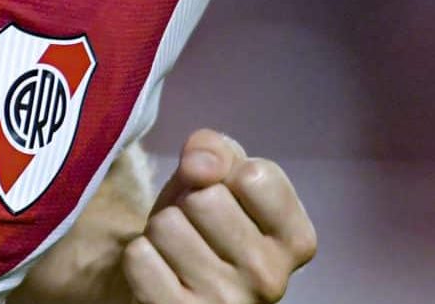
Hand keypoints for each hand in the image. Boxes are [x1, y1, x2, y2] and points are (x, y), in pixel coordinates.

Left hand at [123, 130, 316, 302]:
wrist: (175, 283)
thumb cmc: (205, 224)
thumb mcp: (219, 177)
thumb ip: (217, 150)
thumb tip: (200, 166)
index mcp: (296, 241)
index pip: (255, 175)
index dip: (226, 174)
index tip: (228, 197)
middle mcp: (270, 279)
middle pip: (204, 198)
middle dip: (188, 202)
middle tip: (195, 227)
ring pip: (167, 225)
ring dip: (161, 229)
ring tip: (178, 249)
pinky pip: (139, 257)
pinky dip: (140, 255)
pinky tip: (160, 271)